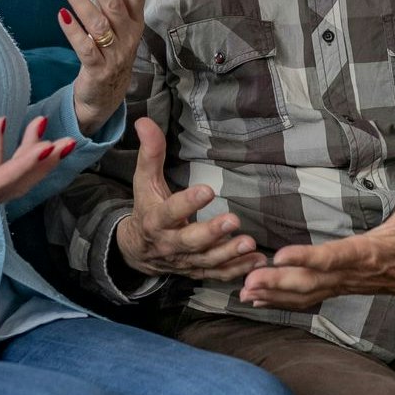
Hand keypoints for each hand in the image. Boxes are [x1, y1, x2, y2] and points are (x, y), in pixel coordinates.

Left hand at [57, 0, 144, 131]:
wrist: (107, 95)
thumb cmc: (113, 50)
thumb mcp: (122, 22)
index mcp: (135, 21)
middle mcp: (129, 36)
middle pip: (114, 3)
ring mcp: (115, 54)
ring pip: (98, 24)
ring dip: (79, 0)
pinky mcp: (98, 70)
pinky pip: (86, 48)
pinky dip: (73, 31)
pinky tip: (62, 15)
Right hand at [113, 116, 266, 281]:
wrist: (137, 251)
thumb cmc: (146, 208)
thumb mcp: (144, 182)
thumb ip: (150, 154)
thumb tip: (144, 121)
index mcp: (155, 220)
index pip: (170, 211)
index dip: (187, 202)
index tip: (207, 190)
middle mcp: (169, 244)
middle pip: (190, 241)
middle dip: (211, 233)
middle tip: (233, 220)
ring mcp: (184, 261)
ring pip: (207, 261)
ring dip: (229, 253)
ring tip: (249, 243)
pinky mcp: (196, 271)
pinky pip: (217, 274)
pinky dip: (237, 270)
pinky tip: (256, 260)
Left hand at [238, 179, 394, 309]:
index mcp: (365, 254)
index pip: (332, 258)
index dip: (306, 258)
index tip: (279, 255)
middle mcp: (350, 274)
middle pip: (310, 282)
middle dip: (278, 283)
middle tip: (247, 281)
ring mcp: (342, 285)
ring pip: (305, 294)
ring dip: (274, 295)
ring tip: (244, 293)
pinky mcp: (337, 289)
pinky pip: (307, 299)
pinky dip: (282, 301)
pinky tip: (258, 301)